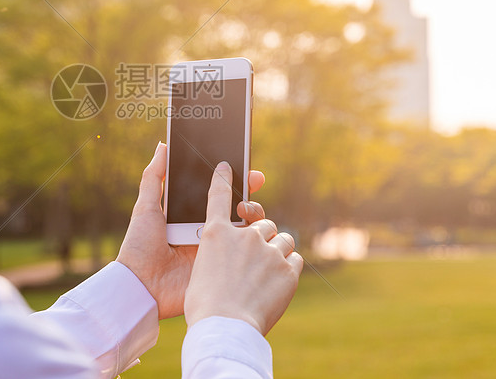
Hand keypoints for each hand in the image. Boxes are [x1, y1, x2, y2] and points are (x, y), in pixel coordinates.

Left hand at [116, 142, 266, 319]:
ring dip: (253, 215)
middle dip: (247, 192)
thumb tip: (163, 145)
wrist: (141, 286)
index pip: (215, 193)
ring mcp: (214, 250)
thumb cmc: (139, 247)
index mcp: (188, 216)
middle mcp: (204, 231)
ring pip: (243, 229)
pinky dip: (253, 243)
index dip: (231, 179)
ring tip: (249, 206)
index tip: (243, 165)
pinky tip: (257, 231)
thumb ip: (154, 177)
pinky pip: (241, 254)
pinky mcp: (221, 268)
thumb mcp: (145, 208)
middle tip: (255, 179)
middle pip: (233, 208)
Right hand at [184, 161, 303, 335]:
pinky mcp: (288, 269)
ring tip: (270, 271)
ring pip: (283, 239)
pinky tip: (279, 284)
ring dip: (278, 250)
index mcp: (215, 234)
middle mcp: (244, 236)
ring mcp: (268, 251)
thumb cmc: (205, 306)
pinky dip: (289, 268)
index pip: (219, 197)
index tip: (226, 167)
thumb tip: (233, 261)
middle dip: (263, 236)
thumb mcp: (200, 273)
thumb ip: (219, 258)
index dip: (223, 179)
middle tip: (258, 256)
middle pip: (263, 223)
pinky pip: (295, 260)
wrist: (225, 327)